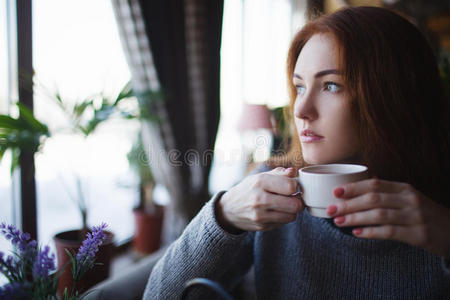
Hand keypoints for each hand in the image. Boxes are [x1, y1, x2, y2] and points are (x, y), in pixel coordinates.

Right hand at [216, 167, 303, 232]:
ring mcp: (260, 215)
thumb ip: (278, 173)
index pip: (290, 186)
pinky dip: (283, 218)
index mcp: (260, 181)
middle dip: (297, 201)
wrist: (228, 209)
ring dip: (292, 211)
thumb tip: (293, 172)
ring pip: (291, 216)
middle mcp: (259, 199)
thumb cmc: (248, 190)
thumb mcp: (259, 177)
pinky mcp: (262, 226)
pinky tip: (276, 212)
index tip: (292, 186)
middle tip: (294, 198)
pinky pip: (283, 223)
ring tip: (286, 205)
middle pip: (294, 205)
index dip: (296, 186)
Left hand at [326, 178, 449, 258]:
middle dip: (349, 204)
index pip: (375, 184)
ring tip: (338, 221)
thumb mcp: (409, 198)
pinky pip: (390, 232)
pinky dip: (371, 232)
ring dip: (355, 218)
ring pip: (379, 215)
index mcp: (405, 188)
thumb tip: (359, 186)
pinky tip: (357, 233)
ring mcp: (415, 217)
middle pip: (373, 199)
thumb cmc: (425, 214)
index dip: (354, 187)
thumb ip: (387, 192)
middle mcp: (410, 200)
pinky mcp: (418, 235)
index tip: (335, 192)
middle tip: (330, 209)